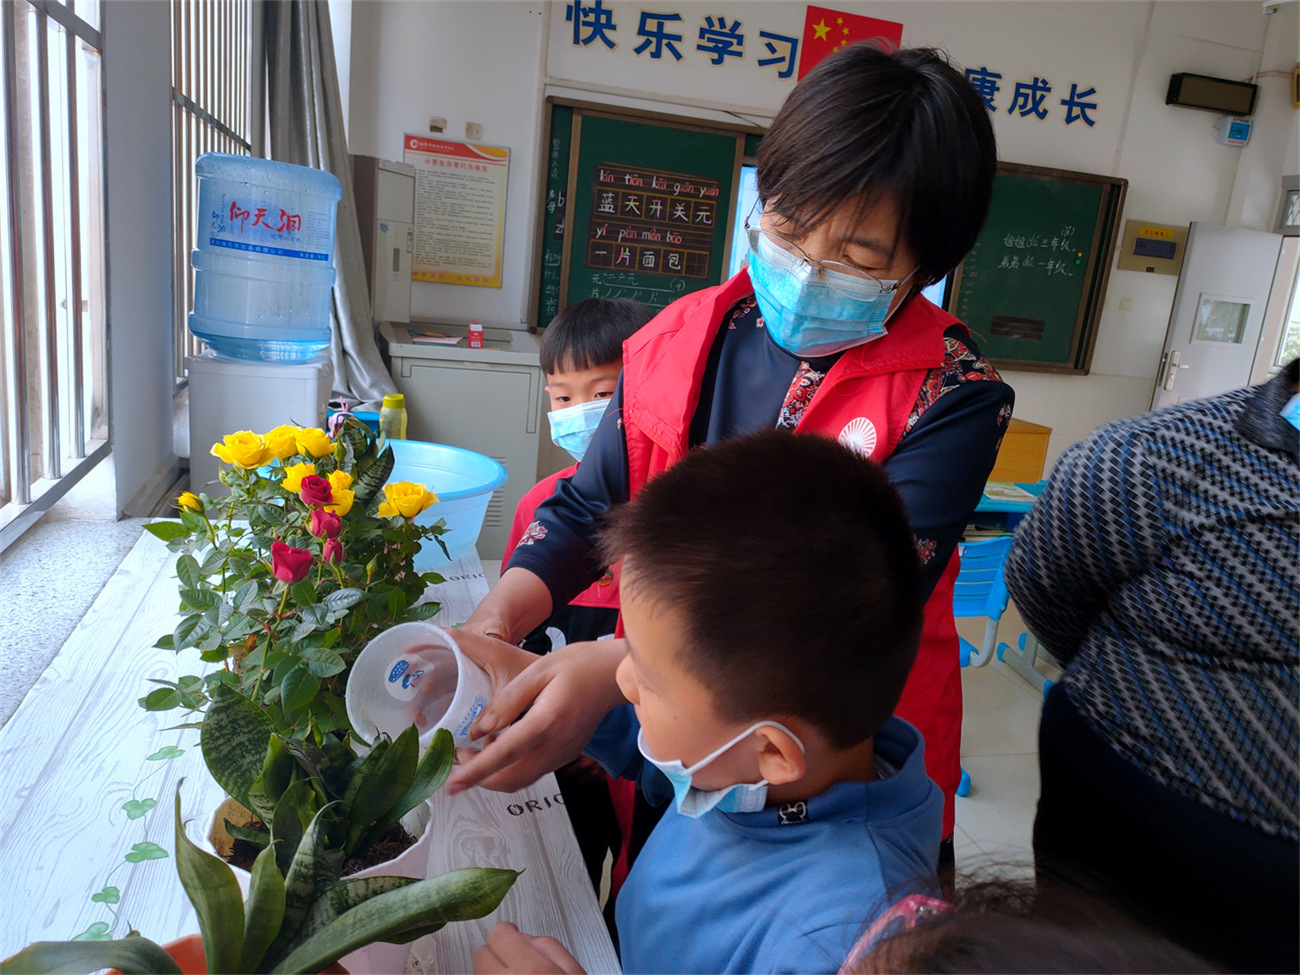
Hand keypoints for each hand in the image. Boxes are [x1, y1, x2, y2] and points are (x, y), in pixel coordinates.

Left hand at [446, 638, 627, 793]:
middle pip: (511, 779)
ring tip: (474, 753)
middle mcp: (555, 747)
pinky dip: (511, 768)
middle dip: (479, 778)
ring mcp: (562, 755)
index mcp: (547, 722)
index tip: (451, 784)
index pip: (505, 754)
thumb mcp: (538, 671)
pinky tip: (501, 745)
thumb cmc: (578, 665)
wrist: (613, 675)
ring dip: (494, 775)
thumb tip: (479, 729)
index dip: (475, 771)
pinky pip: (533, 771)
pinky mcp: (565, 756)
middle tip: (458, 756)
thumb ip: (507, 701)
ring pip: (521, 780)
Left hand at [474, 922, 584, 974]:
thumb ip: (550, 947)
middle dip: (495, 951)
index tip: (513, 935)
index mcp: (530, 969)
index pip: (499, 934)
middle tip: (512, 957)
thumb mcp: (574, 973)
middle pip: (481, 953)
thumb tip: (526, 936)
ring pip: (478, 971)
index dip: (507, 932)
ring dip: (491, 969)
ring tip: (513, 973)